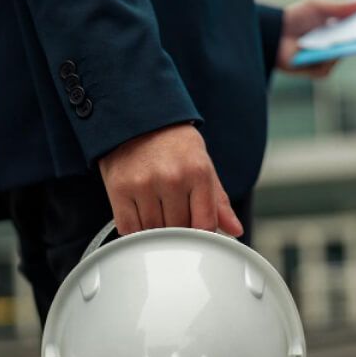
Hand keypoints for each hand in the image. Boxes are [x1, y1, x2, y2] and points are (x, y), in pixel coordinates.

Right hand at [98, 123, 243, 236]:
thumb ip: (218, 201)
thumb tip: (235, 230)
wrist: (137, 119)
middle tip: (174, 217)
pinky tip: (140, 217)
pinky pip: (130, 228)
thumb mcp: (202, 165)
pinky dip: (136, 230)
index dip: (201, 236)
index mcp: (198, 172)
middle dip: (179, 232)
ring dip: (156, 231)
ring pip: (154, 232)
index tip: (197, 237)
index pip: (204, 224)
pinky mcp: (119, 188)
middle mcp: (172, 178)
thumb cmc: (174, 145)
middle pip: (179, 231)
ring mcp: (144, 184)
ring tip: (157, 213)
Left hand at [276, 0, 355, 77]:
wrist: (272, 32)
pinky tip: (339, 47)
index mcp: (337, 31)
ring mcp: (327, 60)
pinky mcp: (319, 71)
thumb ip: (340, 7)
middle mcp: (335, 47)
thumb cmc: (294, 17)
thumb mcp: (318, 7)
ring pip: (346, 54)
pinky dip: (334, 56)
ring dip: (355, 46)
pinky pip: (331, 65)